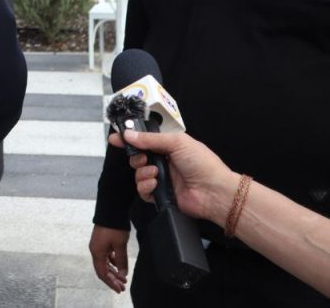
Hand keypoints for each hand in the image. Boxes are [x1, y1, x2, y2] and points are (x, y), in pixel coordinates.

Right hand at [89, 224, 129, 292]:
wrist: (111, 210)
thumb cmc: (114, 228)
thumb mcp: (120, 246)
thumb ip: (121, 261)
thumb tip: (123, 274)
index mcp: (97, 253)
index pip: (102, 273)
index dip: (111, 283)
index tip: (120, 289)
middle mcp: (95, 250)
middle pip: (102, 270)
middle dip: (113, 279)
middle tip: (123, 286)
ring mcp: (97, 246)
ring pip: (104, 263)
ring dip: (113, 271)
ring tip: (123, 277)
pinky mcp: (101, 241)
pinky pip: (106, 256)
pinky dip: (113, 262)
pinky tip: (119, 264)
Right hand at [108, 129, 233, 223]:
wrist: (214, 191)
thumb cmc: (202, 163)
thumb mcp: (177, 142)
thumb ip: (150, 139)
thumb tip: (128, 134)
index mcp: (169, 146)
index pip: (144, 141)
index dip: (130, 139)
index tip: (115, 138)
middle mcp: (164, 162)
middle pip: (137, 157)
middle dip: (136, 157)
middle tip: (143, 159)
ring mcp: (161, 179)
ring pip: (138, 174)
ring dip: (143, 173)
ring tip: (155, 173)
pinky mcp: (160, 195)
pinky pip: (143, 190)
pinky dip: (146, 186)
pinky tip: (155, 185)